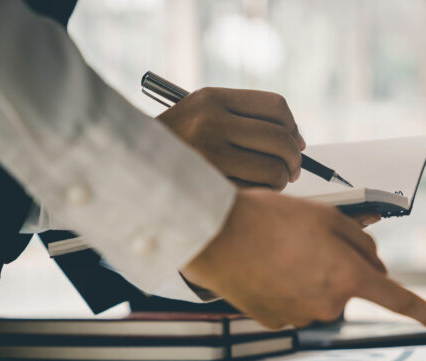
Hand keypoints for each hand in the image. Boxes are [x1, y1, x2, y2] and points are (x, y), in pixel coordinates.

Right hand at [158, 87, 304, 189]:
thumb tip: (296, 140)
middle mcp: (211, 123)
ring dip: (281, 180)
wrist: (129, 169)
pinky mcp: (211, 187)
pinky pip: (261, 193)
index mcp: (211, 99)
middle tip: (292, 170)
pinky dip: (266, 196)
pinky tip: (254, 194)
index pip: (276, 106)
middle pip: (281, 139)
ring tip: (269, 183)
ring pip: (276, 169)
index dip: (293, 127)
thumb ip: (243, 120)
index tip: (296, 143)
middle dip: (295, 159)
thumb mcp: (200, 116)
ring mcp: (210, 156)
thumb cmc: (175, 147)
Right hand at [181, 188, 425, 334]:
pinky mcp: (277, 324)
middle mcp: (330, 305)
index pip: (397, 299)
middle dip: (341, 267)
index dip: (425, 313)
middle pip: (351, 287)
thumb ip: (361, 243)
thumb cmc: (272, 217)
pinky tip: (267, 270)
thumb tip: (376, 267)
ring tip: (281, 252)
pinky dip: (288, 290)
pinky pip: (296, 306)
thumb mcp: (327, 216)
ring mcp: (303, 318)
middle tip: (308, 241)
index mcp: (349, 277)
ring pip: (323, 296)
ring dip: (312, 277)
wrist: (215, 235)